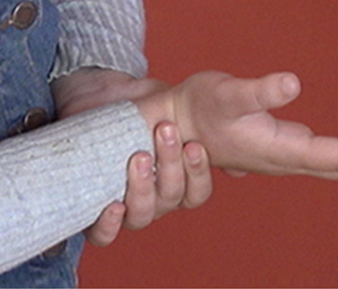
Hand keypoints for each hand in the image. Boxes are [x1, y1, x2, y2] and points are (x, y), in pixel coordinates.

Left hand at [55, 70, 214, 244]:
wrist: (112, 103)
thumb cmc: (154, 110)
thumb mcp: (187, 113)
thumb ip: (215, 133)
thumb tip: (239, 168)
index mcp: (182, 184)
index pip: (196, 193)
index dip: (196, 173)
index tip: (194, 145)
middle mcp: (158, 200)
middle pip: (171, 198)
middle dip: (170, 166)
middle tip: (165, 132)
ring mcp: (130, 205)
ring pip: (142, 215)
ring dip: (143, 188)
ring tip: (139, 156)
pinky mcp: (99, 206)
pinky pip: (104, 234)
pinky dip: (109, 224)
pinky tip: (113, 204)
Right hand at [144, 71, 337, 182]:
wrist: (172, 125)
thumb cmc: (198, 106)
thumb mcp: (225, 92)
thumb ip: (258, 90)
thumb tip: (293, 82)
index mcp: (279, 150)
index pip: (335, 158)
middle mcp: (288, 159)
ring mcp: (288, 156)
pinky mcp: (285, 147)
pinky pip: (328, 156)